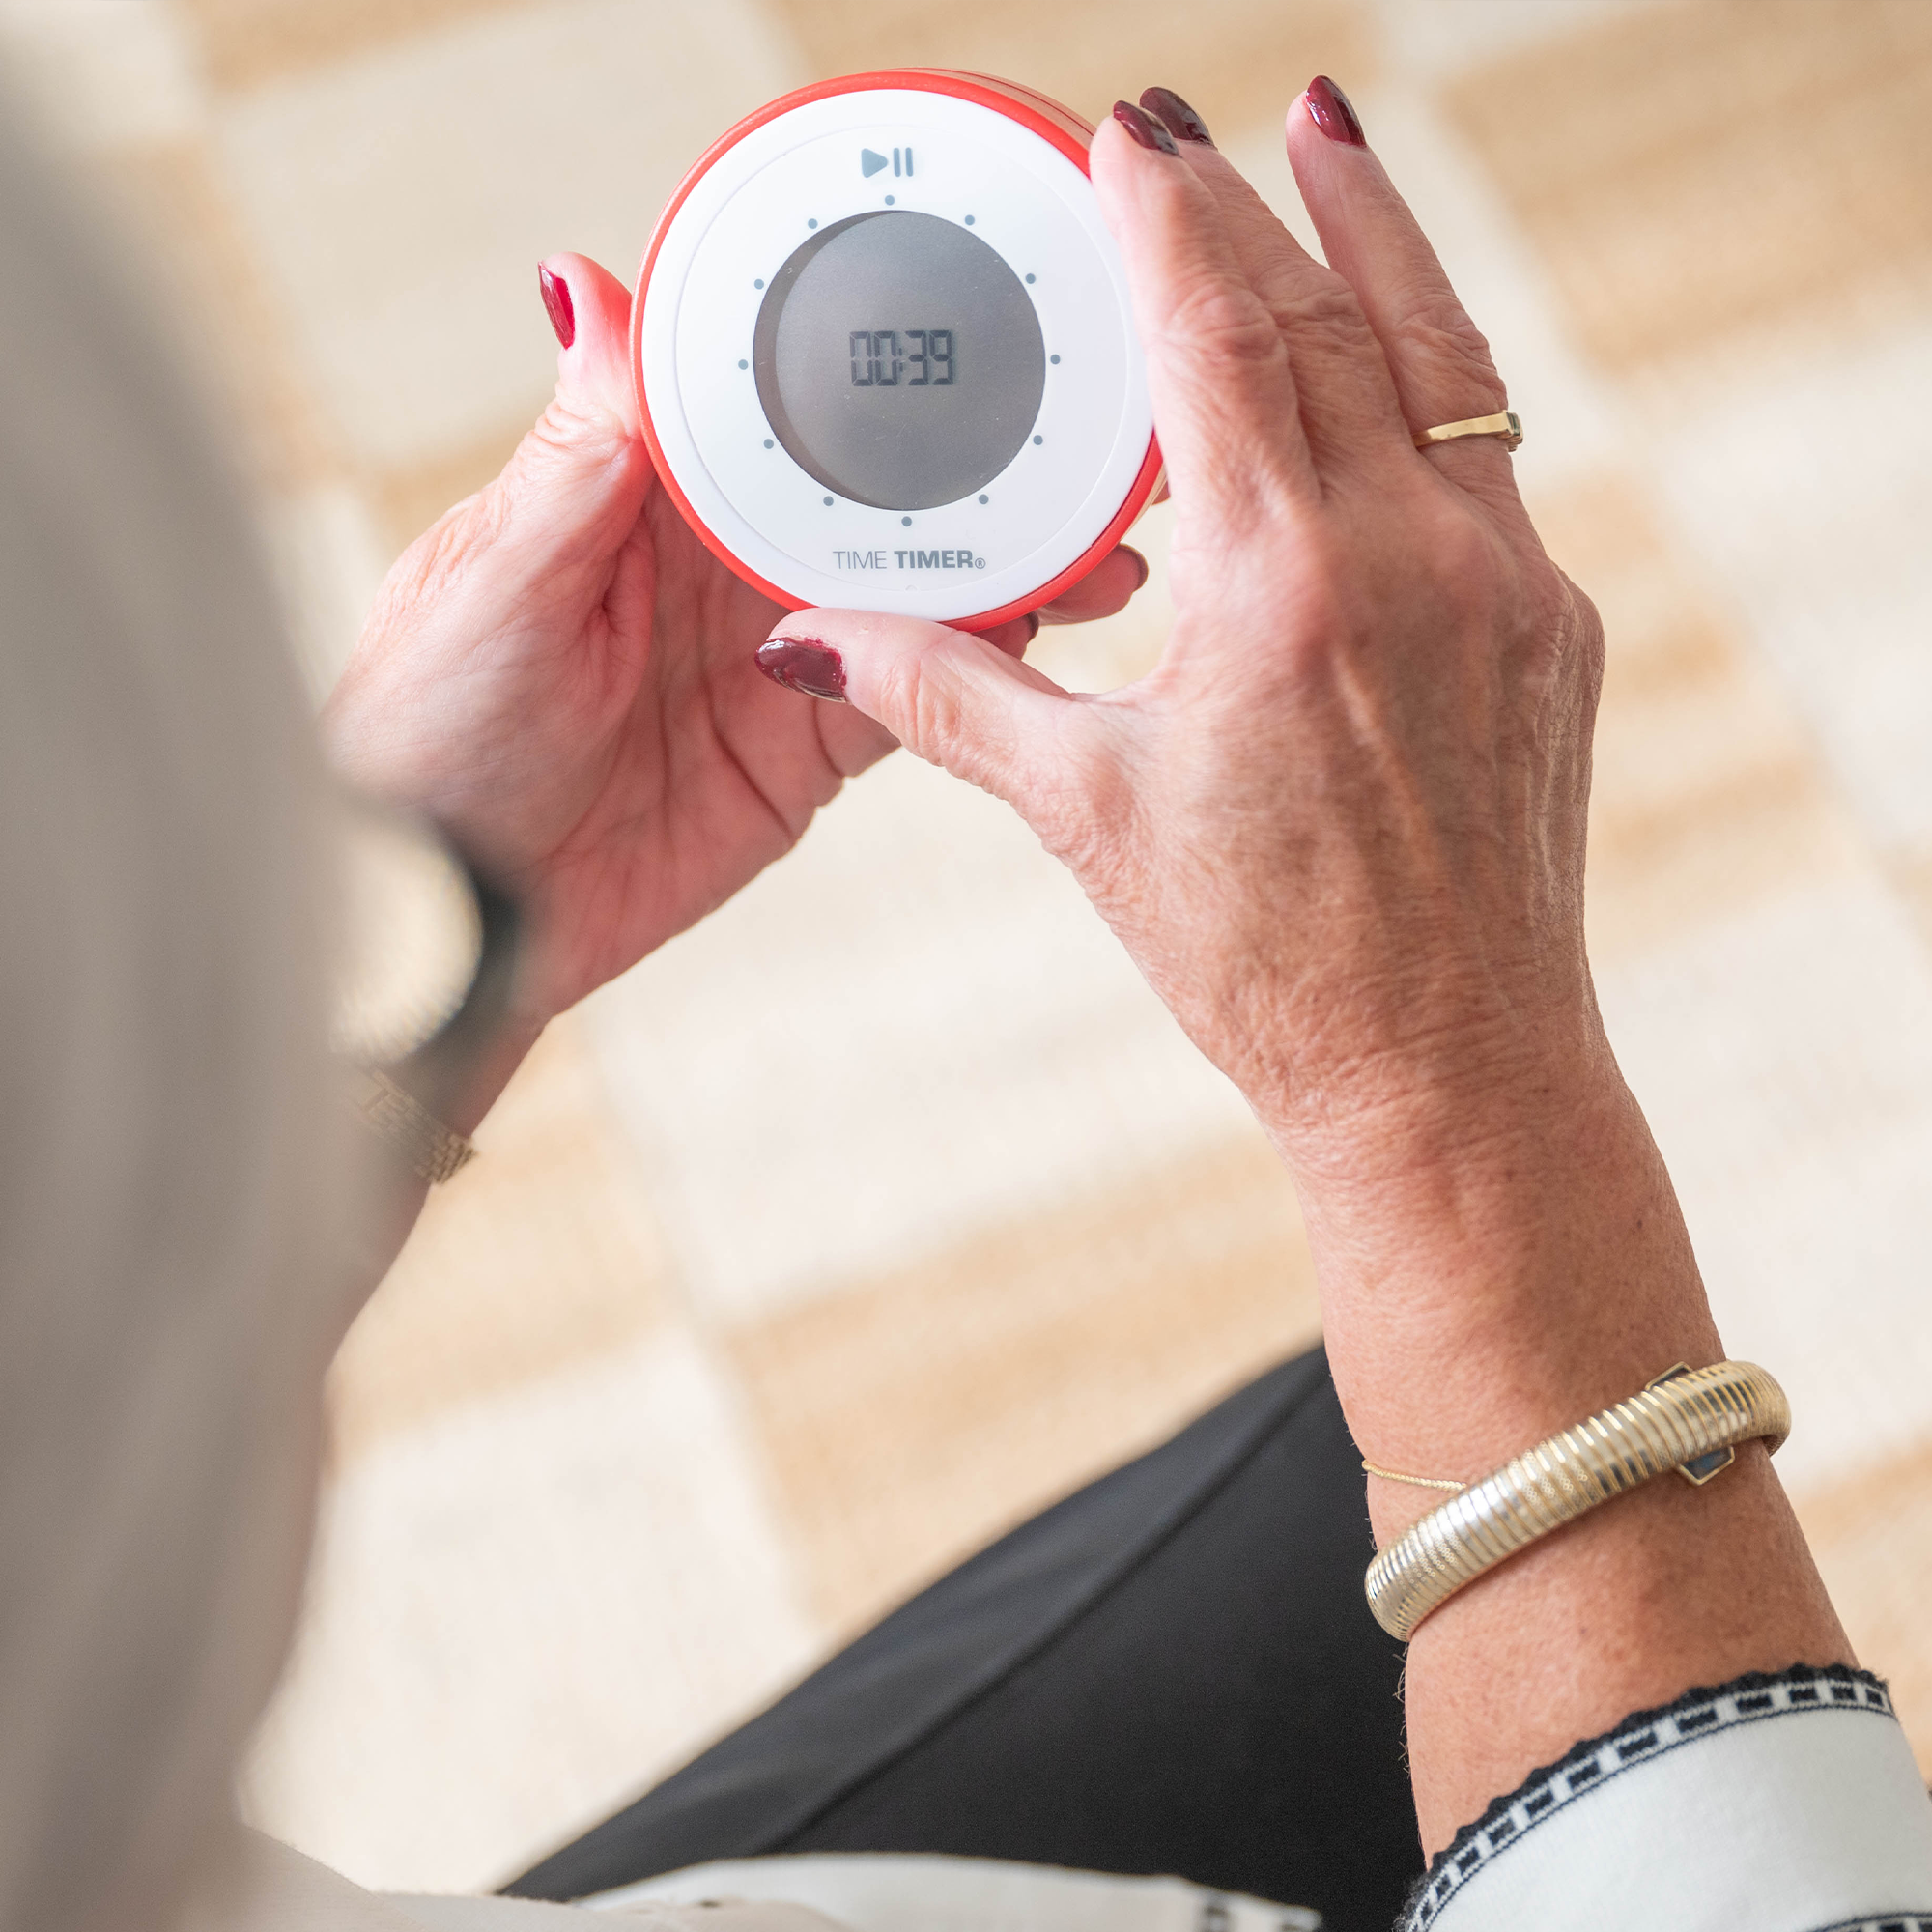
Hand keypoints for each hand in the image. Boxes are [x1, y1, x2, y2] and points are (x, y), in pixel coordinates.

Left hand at [324, 253, 1145, 1045]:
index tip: (958, 293)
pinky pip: (907, 693)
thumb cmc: (421, 738)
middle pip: (868, 485)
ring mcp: (769, 654)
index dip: (855, 345)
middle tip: (1077, 425)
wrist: (451, 918)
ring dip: (1002, 558)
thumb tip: (583, 280)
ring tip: (1101, 529)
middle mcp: (716, 562)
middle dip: (970, 454)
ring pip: (910, 587)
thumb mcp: (492, 580)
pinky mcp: (801, 750)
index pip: (764, 392)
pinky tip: (1050, 631)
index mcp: (637, 492)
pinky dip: (979, 664)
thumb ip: (578, 454)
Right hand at [755, 96, 1601, 1166]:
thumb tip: (808, 640)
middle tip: (1200, 125)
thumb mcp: (1087, 813)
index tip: (1126, 137)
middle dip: (1257, 201)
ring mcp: (1500, 583)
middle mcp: (1408, 558)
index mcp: (1279, 589)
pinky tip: (1383, 360)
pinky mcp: (1547, 625)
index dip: (1166, 218)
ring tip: (1333, 146)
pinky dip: (1424, 376)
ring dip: (1378, 239)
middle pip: (1329, 313)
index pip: (1218, 338)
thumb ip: (944, 696)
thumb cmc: (1261, 957)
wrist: (1443, 1063)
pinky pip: (1484, 456)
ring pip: (1440, 356)